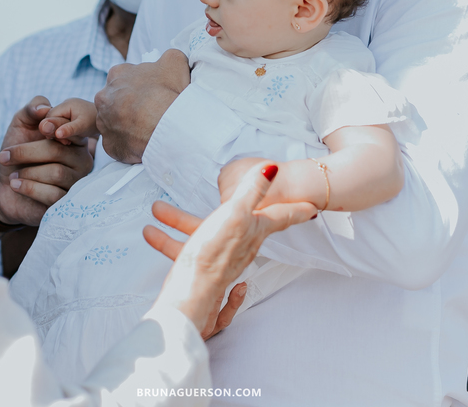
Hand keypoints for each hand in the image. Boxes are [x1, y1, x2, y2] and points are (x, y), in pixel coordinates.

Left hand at [0, 97, 93, 226]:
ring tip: (13, 175)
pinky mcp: (67, 203)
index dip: (54, 126)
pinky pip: (52, 194)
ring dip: (27, 172)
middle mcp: (82, 159)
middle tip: (4, 156)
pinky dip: (29, 188)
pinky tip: (16, 185)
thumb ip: (32, 109)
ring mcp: (77, 182)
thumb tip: (44, 108)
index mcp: (74, 138)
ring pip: (56, 173)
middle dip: (26, 152)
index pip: (72, 128)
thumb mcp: (20, 125)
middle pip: (58, 151)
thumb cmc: (16, 153)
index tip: (39, 128)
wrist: (4, 187)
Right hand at [39, 98, 97, 145]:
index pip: (49, 117)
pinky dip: (62, 132)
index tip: (61, 140)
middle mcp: (65, 104)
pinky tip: (69, 139)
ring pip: (54, 122)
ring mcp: (67, 109)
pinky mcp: (70, 115)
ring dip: (58, 133)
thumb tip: (55, 134)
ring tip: (68, 141)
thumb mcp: (82, 127)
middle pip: (50, 119)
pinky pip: (60, 123)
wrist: (109, 119)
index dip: (50, 130)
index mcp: (66, 104)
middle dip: (54, 132)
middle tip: (66, 142)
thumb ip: (68, 129)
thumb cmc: (95, 122)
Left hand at [94, 50, 190, 163]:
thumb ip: (167, 57)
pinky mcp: (109, 145)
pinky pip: (118, 143)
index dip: (141, 85)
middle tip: (150, 112)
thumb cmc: (167, 92)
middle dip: (130, 105)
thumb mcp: (174, 61)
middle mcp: (103, 97)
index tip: (152, 93)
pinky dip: (129, 144)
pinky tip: (144, 142)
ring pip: (115, 122)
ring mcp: (103, 122)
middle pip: (117, 99)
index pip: (125, 76)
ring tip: (148, 128)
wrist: (165, 127)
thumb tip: (165, 61)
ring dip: (128, 124)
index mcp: (116, 74)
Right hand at [144, 163, 316, 335]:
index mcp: (252, 232)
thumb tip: (272, 168)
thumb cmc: (213, 257)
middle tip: (237, 195)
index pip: (281, 217)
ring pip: (202, 232)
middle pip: (241, 221)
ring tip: (157, 209)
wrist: (189, 298)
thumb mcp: (235, 215)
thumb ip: (252, 191)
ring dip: (179, 220)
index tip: (312, 208)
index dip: (296, 209)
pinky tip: (155, 235)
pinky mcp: (200, 270)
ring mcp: (219, 259)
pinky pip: (182, 249)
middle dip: (234, 205)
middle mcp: (240, 246)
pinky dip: (168, 240)